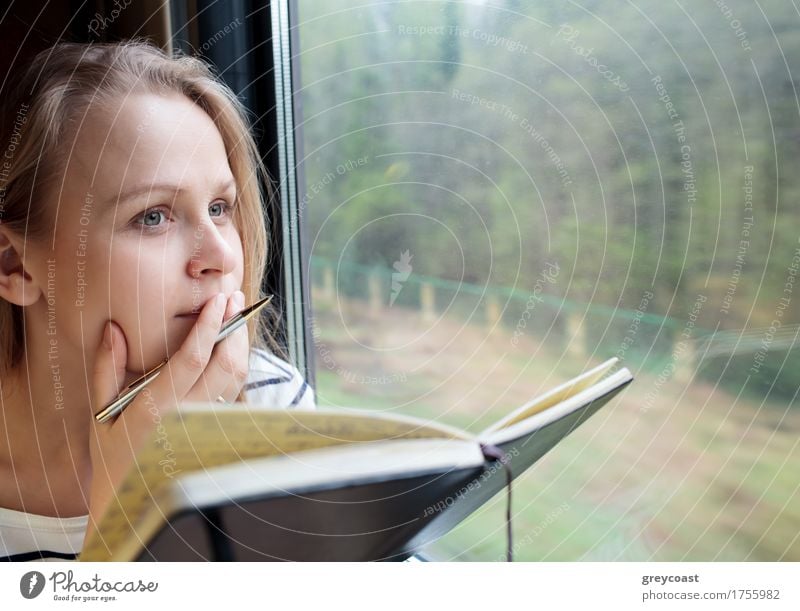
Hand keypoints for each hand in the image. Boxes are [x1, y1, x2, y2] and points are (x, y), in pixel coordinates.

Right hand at [86, 290, 248, 529]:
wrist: (133, 502)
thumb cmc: (112, 455)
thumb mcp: (100, 412)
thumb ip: (106, 369)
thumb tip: (114, 329)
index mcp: (155, 409)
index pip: (192, 358)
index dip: (208, 325)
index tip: (218, 299)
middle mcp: (188, 417)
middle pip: (226, 363)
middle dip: (233, 326)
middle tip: (234, 296)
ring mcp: (208, 426)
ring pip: (237, 377)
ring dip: (240, 343)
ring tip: (235, 315)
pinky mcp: (218, 432)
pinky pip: (236, 392)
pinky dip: (238, 364)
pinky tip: (232, 346)